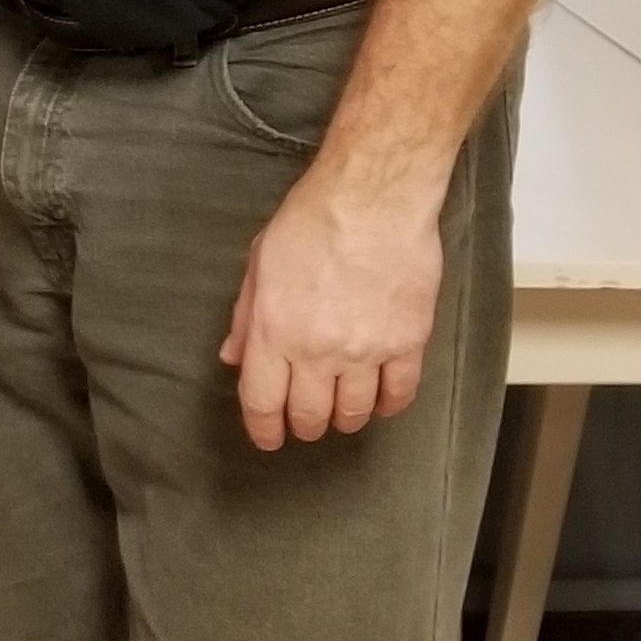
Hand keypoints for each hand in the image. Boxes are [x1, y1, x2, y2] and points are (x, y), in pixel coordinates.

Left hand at [220, 166, 443, 448]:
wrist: (372, 201)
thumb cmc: (310, 223)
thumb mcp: (258, 265)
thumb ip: (244, 318)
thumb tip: (232, 357)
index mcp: (272, 332)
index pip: (262, 401)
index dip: (263, 429)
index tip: (267, 439)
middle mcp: (316, 350)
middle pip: (309, 414)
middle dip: (304, 425)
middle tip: (306, 422)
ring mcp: (364, 350)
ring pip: (355, 411)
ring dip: (346, 419)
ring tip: (343, 414)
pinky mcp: (407, 342)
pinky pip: (399, 392)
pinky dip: (389, 405)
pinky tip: (382, 402)